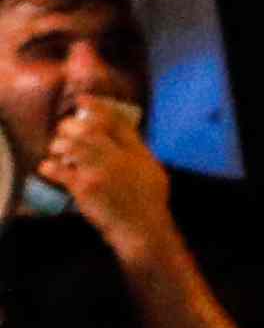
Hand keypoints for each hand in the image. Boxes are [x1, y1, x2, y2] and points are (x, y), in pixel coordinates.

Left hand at [36, 87, 177, 260]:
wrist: (142, 227)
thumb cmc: (148, 201)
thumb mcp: (152, 170)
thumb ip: (136, 150)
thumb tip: (121, 132)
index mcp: (137, 152)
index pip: (116, 122)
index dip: (96, 107)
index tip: (82, 100)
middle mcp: (119, 158)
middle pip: (89, 130)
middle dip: (71, 126)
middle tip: (64, 129)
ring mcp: (101, 172)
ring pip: (72, 147)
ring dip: (59, 145)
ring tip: (56, 149)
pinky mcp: (85, 188)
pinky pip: (60, 171)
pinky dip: (50, 167)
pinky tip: (48, 167)